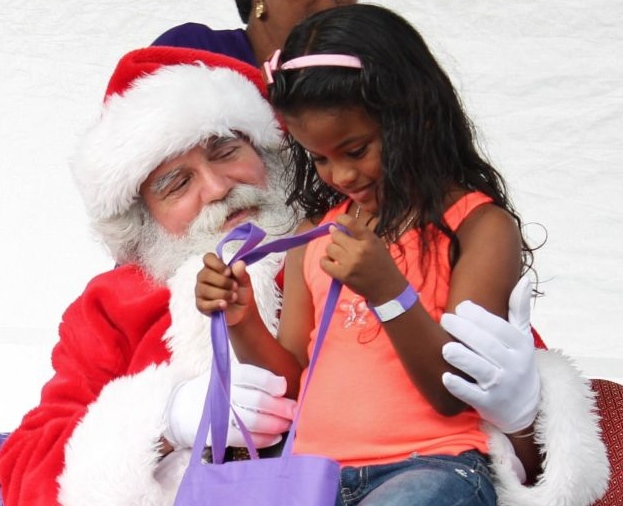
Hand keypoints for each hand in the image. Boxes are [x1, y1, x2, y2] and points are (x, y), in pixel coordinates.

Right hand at [164, 363, 295, 449]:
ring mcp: (219, 414)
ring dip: (275, 424)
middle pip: (256, 400)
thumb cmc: (218, 391)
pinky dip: (263, 439)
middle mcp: (224, 392)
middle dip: (280, 407)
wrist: (183, 409)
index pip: (251, 374)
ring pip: (253, 421)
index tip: (283, 388)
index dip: (269, 381)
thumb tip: (287, 385)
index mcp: (229, 374)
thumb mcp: (230, 376)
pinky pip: (245, 439)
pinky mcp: (216, 435)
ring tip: (287, 425)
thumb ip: (254, 380)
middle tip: (295, 411)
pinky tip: (276, 437)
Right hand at [195, 252, 253, 326]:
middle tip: (235, 287)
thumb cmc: (241, 293)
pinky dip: (215, 304)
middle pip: (206, 274)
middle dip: (223, 282)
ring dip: (222, 294)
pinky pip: (203, 304)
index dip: (217, 264)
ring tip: (233, 297)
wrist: (242, 311)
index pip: (208, 258)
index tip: (228, 272)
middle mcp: (204, 277)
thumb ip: (242, 273)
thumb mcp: (245, 283)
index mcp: (214, 267)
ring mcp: (200, 291)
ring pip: (205, 289)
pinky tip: (224, 305)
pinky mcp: (200, 305)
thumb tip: (239, 263)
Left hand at [321, 214, 404, 302]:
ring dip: (332, 250)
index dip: (341, 219)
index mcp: (370, 240)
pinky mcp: (343, 275)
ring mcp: (350, 263)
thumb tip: (336, 228)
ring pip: (329, 248)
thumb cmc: (382, 265)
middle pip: (336, 236)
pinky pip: (324, 263)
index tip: (338, 220)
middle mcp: (359, 250)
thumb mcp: (377, 244)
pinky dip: (325, 261)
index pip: (351, 223)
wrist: (387, 288)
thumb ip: (360, 235)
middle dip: (337, 238)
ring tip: (338, 255)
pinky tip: (330, 262)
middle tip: (341, 244)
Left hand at [440, 276, 539, 433]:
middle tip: (445, 319)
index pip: (500, 329)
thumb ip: (520, 310)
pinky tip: (445, 377)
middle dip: (466, 332)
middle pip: (488, 347)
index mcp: (520, 346)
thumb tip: (524, 279)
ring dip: (463, 358)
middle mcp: (513, 366)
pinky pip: (473, 396)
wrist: (526, 407)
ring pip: (481, 370)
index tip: (461, 307)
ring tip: (446, 348)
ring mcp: (501, 386)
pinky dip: (460, 388)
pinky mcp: (489, 404)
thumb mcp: (522, 337)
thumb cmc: (516, 362)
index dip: (481, 317)